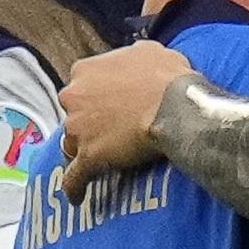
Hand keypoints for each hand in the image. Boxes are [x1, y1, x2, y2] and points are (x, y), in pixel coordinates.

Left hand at [60, 40, 190, 176]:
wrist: (176, 106)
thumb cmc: (166, 77)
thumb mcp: (150, 51)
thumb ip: (132, 56)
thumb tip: (136, 59)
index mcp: (84, 71)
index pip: (82, 84)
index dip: (98, 94)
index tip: (113, 101)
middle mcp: (73, 97)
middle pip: (73, 114)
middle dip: (88, 121)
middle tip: (113, 127)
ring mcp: (78, 129)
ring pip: (72, 143)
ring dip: (84, 148)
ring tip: (104, 157)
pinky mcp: (90, 156)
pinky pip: (75, 177)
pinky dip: (75, 187)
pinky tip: (76, 197)